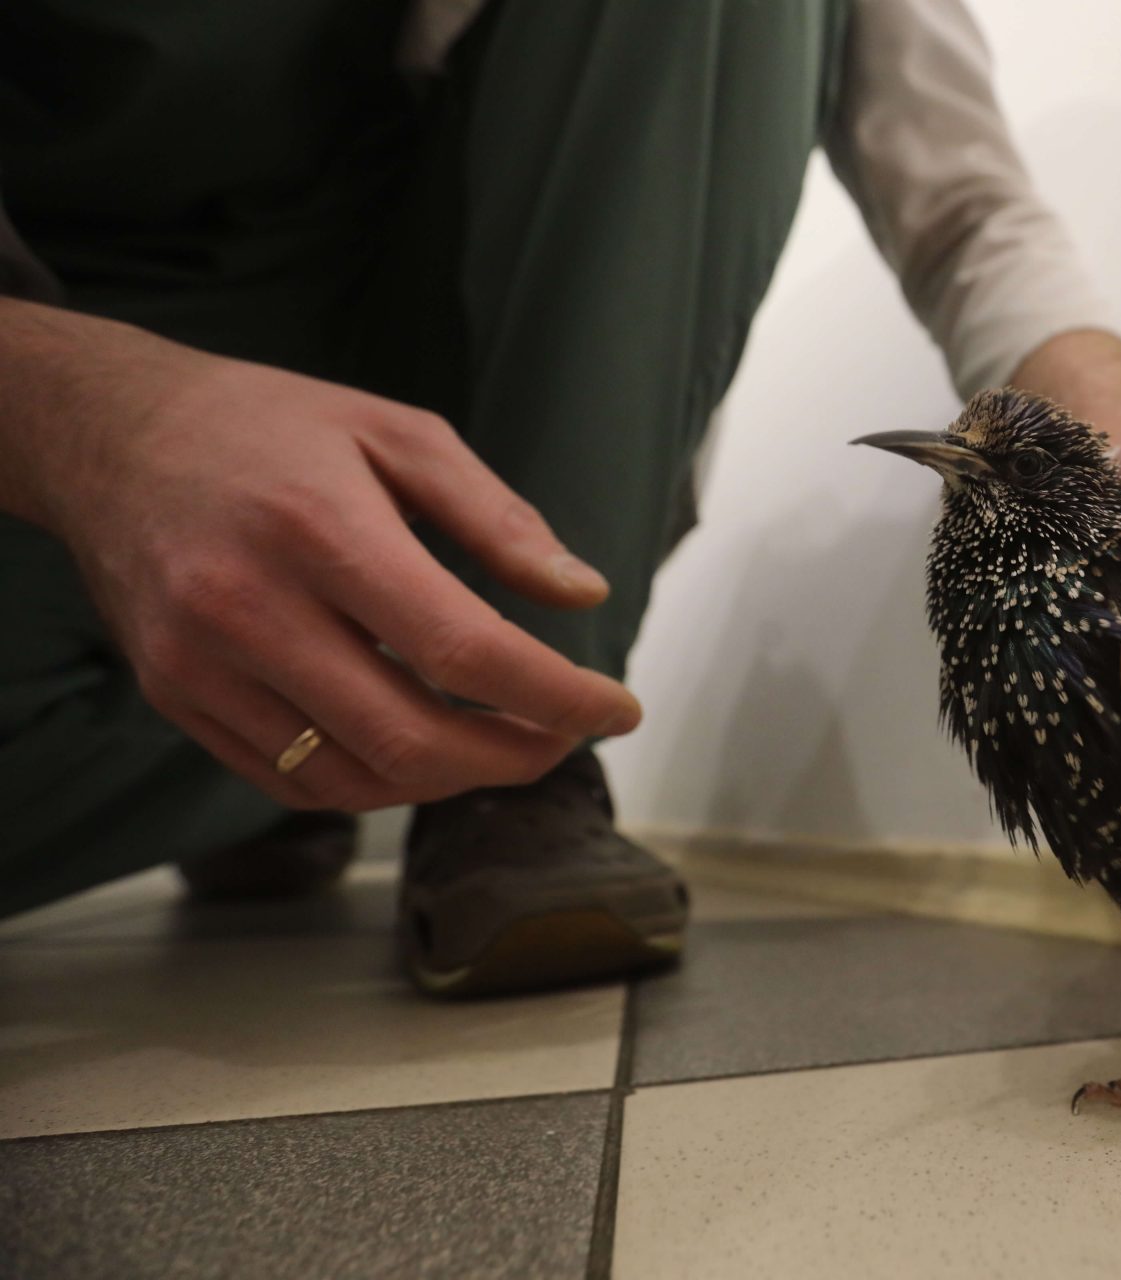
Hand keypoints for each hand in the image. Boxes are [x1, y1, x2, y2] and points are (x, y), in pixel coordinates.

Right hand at [0, 302, 640, 811]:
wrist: (110, 434)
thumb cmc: (271, 426)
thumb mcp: (398, 432)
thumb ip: (499, 517)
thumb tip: (585, 595)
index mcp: (320, 530)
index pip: (461, 649)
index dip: (556, 697)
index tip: (620, 710)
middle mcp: (249, 607)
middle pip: (410, 739)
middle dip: (514, 758)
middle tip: (567, 737)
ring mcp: (200, 665)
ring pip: (353, 778)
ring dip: (450, 780)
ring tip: (504, 742)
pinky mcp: (176, 698)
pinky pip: (293, 782)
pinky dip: (376, 783)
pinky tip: (422, 746)